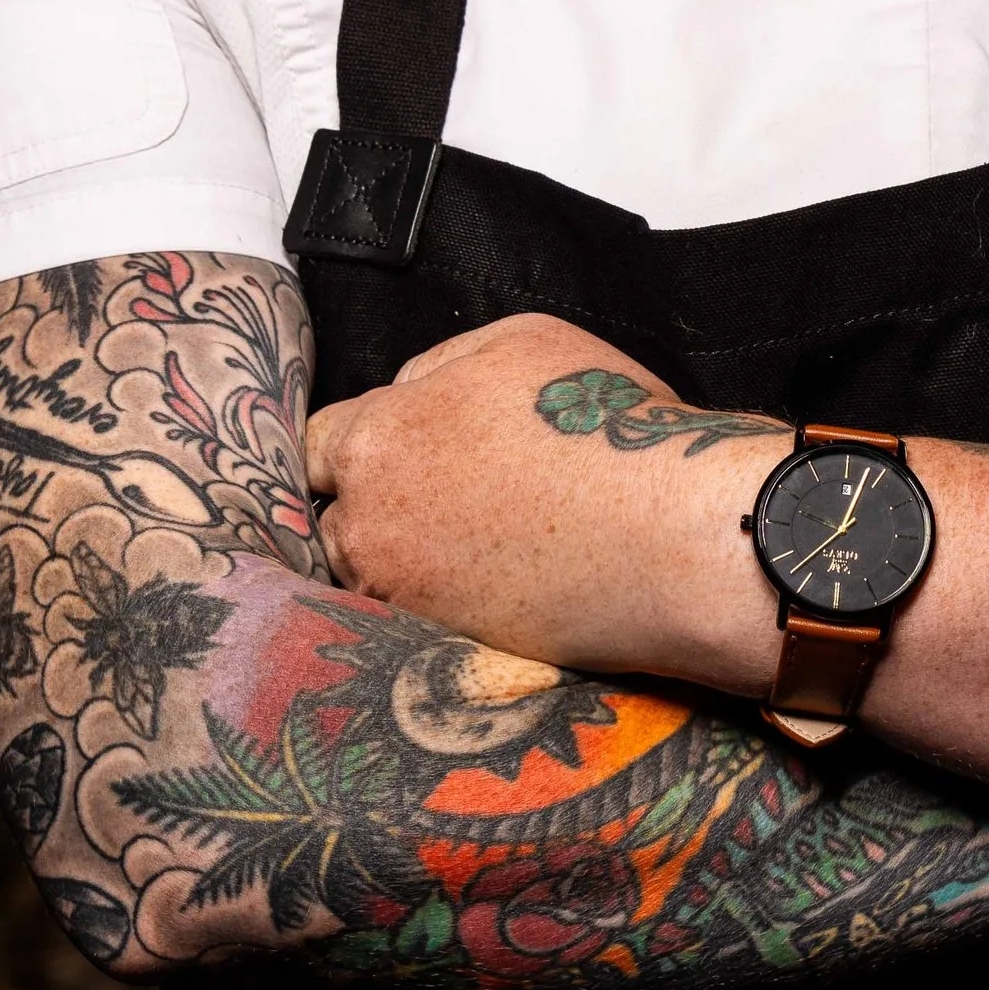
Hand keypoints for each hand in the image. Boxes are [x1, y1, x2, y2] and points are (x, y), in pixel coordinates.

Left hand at [303, 315, 780, 680]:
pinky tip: (491, 584)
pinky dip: (440, 604)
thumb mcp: (519, 340)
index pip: (317, 443)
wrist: (671, 535)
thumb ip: (438, 366)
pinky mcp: (443, 648)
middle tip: (446, 499)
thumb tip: (408, 395)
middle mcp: (369, 524)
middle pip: (339, 515)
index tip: (393, 451)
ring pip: (372, 575)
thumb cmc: (604, 429)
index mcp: (377, 439)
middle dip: (378, 504)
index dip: (360, 443)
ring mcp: (402, 596)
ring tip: (474, 545)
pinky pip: (414, 621)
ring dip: (404, 560)